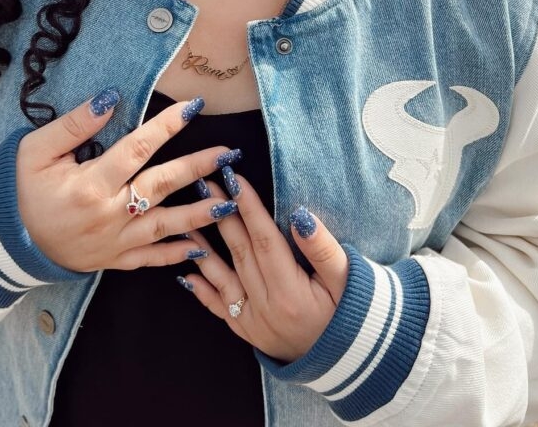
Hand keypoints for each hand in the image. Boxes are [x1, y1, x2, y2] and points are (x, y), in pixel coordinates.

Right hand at [15, 91, 241, 272]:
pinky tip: (202, 247)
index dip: (166, 126)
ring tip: (230, 202)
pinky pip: (150, 260)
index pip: (136, 149)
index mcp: (89, 184)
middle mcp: (107, 214)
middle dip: (197, 168)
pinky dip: (176, 255)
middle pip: (160, 187)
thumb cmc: (22, 188)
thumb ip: (74, 125)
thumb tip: (109, 97)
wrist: (3, 238)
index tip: (193, 107)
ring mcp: (112, 242)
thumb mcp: (37, 149)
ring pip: (164, 227)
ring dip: (199, 214)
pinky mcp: (112, 261)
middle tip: (228, 153)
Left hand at [178, 172, 348, 363]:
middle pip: (240, 252)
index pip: (264, 240)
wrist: (347, 359)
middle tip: (205, 183)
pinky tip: (186, 272)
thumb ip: (323, 249)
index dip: (248, 207)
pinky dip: (202, 289)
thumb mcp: (347, 280)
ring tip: (188, 218)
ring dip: (203, 246)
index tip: (234, 178)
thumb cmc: (351, 313)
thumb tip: (300, 216)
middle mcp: (266, 308)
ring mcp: (253, 322)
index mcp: (291, 293)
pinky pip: (219, 307)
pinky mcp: (247, 332)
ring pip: (222, 276)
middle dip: (222, 214)